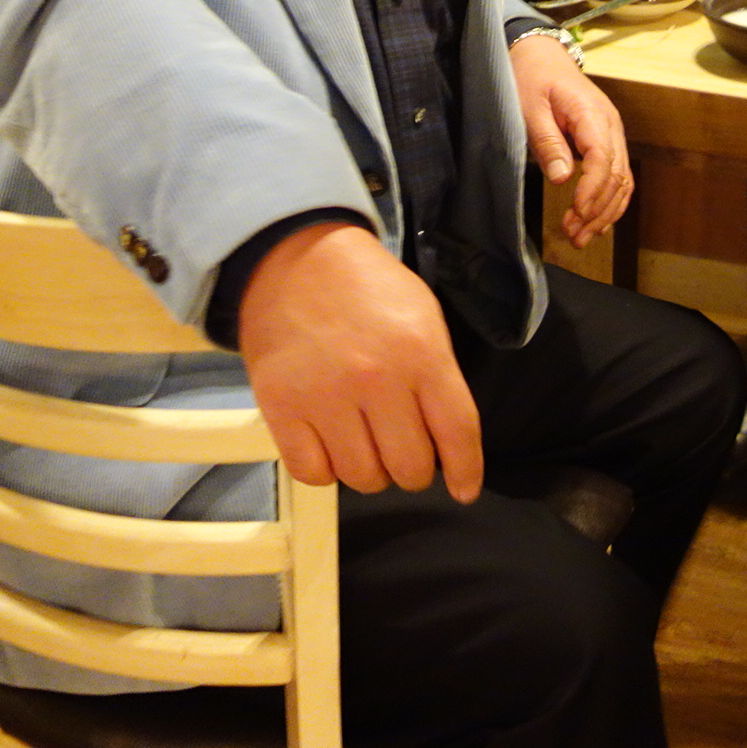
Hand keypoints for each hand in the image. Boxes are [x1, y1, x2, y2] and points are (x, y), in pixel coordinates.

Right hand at [238, 222, 481, 499]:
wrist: (295, 257)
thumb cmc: (366, 289)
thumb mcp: (424, 316)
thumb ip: (440, 377)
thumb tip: (450, 445)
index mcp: (420, 351)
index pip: (456, 433)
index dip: (465, 471)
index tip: (463, 489)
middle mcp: (375, 377)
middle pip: (410, 467)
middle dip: (412, 468)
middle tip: (402, 449)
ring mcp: (324, 394)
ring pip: (363, 478)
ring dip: (369, 471)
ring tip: (364, 441)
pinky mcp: (281, 406)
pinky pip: (313, 473)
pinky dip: (325, 470)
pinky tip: (330, 444)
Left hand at [511, 31, 634, 247]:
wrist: (540, 55)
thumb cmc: (531, 77)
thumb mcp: (529, 107)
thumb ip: (547, 142)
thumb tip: (562, 178)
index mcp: (592, 114)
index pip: (603, 159)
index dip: (592, 190)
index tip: (576, 213)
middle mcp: (610, 126)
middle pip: (617, 176)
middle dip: (598, 210)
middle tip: (573, 236)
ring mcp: (611, 134)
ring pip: (622, 181)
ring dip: (605, 212)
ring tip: (581, 237)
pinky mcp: (605, 142)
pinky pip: (616, 176)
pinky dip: (608, 201)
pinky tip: (592, 221)